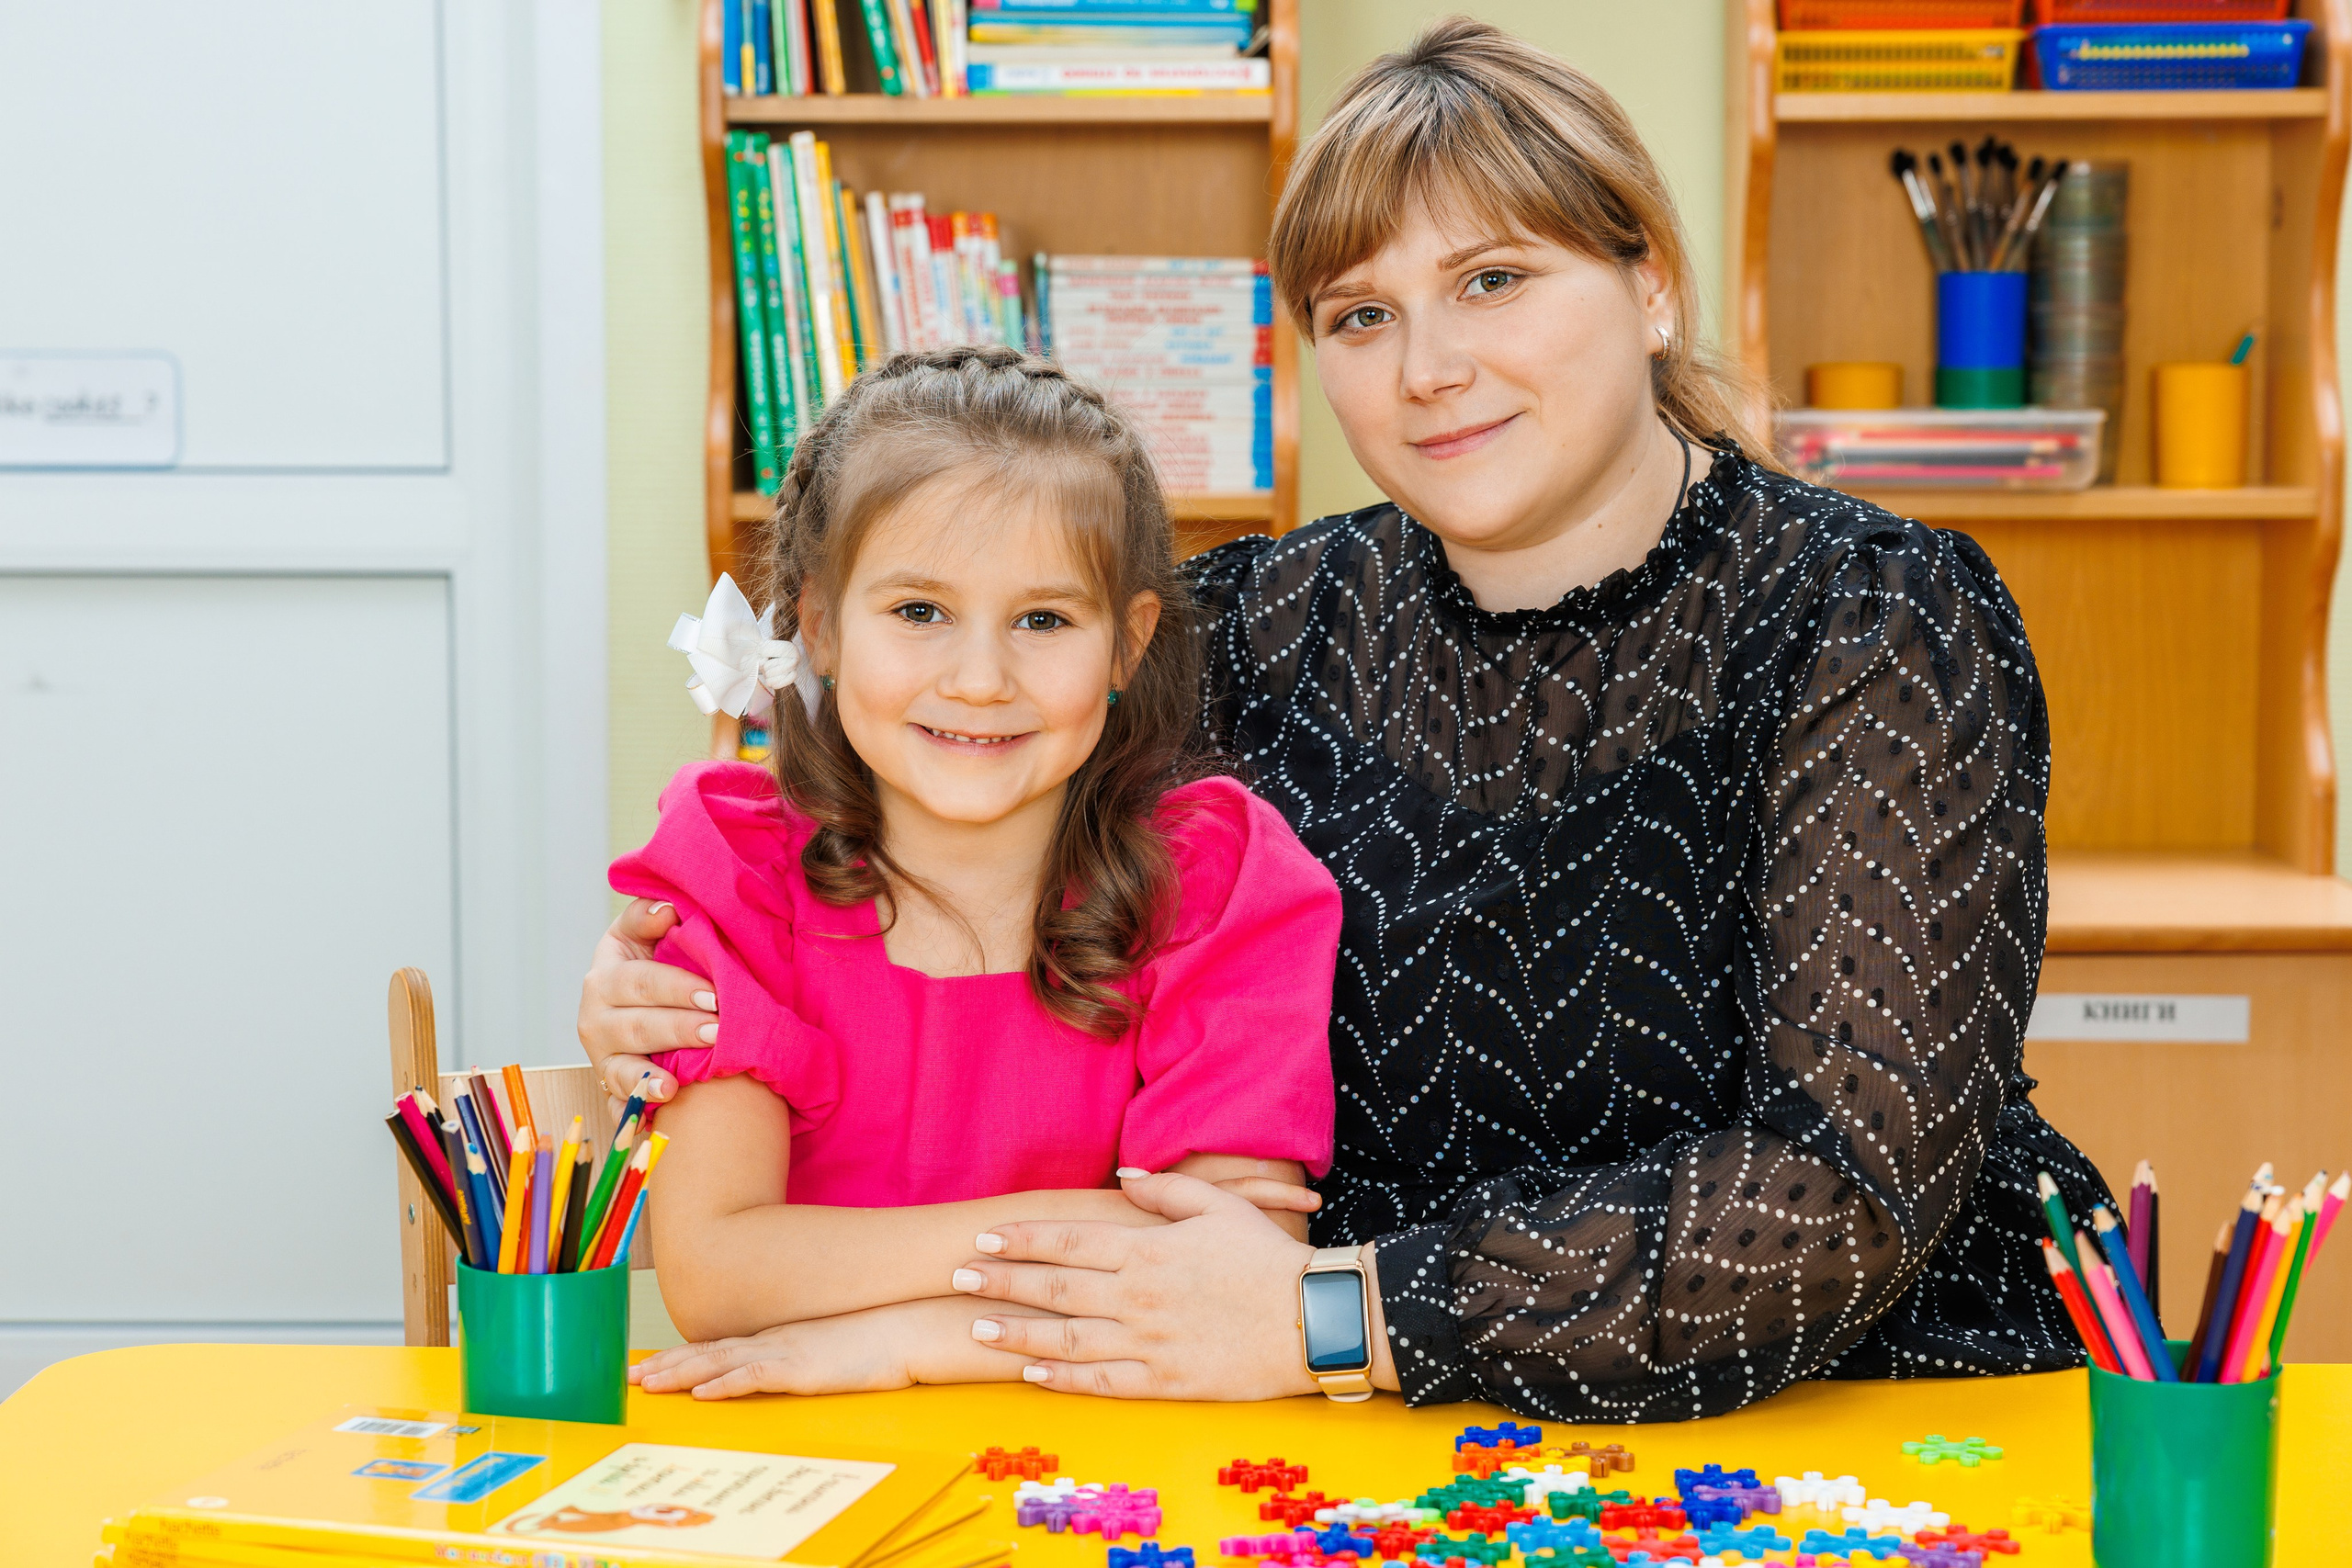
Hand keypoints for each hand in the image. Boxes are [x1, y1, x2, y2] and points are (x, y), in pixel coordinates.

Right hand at [577, 898, 713, 1110]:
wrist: (637, 1012)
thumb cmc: (651, 967)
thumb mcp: (642, 935)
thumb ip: (648, 918)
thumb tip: (666, 910)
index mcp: (606, 972)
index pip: (640, 980)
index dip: (677, 986)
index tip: (714, 994)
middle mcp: (595, 1013)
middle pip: (640, 1022)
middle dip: (682, 1024)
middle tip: (721, 1026)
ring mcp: (601, 1050)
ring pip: (631, 1058)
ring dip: (667, 1059)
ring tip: (703, 1055)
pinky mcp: (609, 1080)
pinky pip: (621, 1092)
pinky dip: (643, 1095)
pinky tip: (667, 1093)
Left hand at [633, 1315, 914, 1398]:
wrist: (907, 1327)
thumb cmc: (876, 1338)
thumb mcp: (830, 1347)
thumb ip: (803, 1355)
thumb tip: (785, 1371)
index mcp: (777, 1337)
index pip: (719, 1347)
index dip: (681, 1356)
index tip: (651, 1364)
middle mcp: (773, 1340)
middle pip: (707, 1352)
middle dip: (665, 1365)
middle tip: (630, 1376)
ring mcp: (784, 1351)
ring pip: (719, 1362)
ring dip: (680, 1374)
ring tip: (647, 1383)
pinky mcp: (800, 1368)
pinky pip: (754, 1376)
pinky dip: (724, 1384)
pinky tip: (701, 1393)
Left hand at [953, 1172, 1320, 1399]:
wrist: (1313, 1318)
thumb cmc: (1267, 1257)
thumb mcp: (1219, 1205)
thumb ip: (1164, 1189)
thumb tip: (1121, 1174)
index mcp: (1147, 1249)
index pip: (1067, 1239)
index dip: (1021, 1239)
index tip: (984, 1237)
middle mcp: (1137, 1295)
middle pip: (1053, 1288)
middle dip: (1000, 1282)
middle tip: (958, 1278)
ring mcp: (1148, 1342)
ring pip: (1065, 1339)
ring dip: (1016, 1333)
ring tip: (977, 1327)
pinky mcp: (1164, 1381)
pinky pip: (1101, 1382)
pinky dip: (1062, 1379)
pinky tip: (1031, 1374)